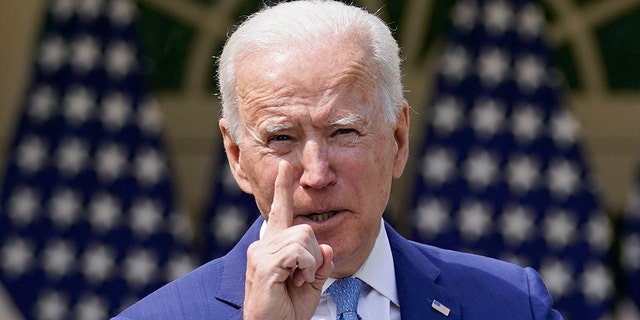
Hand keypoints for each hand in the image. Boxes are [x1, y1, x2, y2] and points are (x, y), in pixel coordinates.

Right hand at [243, 161, 333, 319]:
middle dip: (314, 256)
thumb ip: (320, 263)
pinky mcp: (264, 264)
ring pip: (304, 238)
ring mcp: (261, 253)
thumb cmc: (288, 309)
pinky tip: (296, 282)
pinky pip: (298, 252)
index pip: (280, 212)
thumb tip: (327, 248)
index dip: (283, 188)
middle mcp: (264, 245)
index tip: (286, 166)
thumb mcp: (313, 283)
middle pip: (305, 229)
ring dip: (310, 265)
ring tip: (298, 281)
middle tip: (303, 278)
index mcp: (274, 246)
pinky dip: (306, 269)